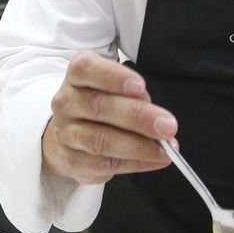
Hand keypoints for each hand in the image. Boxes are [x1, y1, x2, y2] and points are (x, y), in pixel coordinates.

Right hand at [41, 50, 177, 184]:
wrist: (74, 136)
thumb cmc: (103, 105)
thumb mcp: (117, 89)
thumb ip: (134, 97)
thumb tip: (158, 120)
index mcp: (77, 76)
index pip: (86, 69)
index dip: (113, 77)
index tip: (140, 86)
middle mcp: (66, 102)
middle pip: (99, 107)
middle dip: (138, 117)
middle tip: (167, 126)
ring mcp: (66, 133)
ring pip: (101, 140)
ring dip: (139, 146)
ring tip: (164, 149)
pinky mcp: (73, 160)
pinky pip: (106, 163)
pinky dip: (136, 163)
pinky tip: (155, 160)